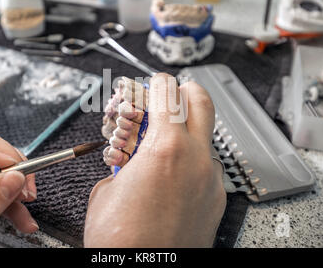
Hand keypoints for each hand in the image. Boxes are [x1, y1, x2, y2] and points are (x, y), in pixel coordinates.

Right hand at [84, 73, 225, 246]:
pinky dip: (190, 163)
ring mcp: (210, 180)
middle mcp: (196, 160)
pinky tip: (170, 179)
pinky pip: (206, 167)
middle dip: (185, 92)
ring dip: (186, 132)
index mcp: (165, 149)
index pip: (168, 92)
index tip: (153, 83)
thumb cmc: (121, 240)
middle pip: (202, 101)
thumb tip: (130, 154)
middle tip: (169, 97)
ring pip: (205, 137)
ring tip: (163, 148)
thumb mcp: (107, 189)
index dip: (157, 82)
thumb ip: (124, 160)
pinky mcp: (215, 199)